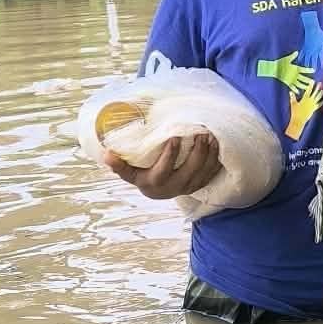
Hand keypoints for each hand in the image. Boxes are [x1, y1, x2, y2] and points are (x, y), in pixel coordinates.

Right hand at [104, 131, 219, 200]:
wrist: (159, 190)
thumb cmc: (142, 174)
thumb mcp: (130, 171)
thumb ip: (119, 164)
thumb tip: (106, 154)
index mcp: (154, 183)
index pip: (163, 170)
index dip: (170, 154)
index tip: (174, 137)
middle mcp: (173, 188)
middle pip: (189, 171)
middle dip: (196, 152)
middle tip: (199, 133)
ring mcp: (188, 187)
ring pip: (203, 171)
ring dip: (208, 153)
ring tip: (209, 135)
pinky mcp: (199, 185)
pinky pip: (211, 173)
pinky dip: (215, 159)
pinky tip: (217, 145)